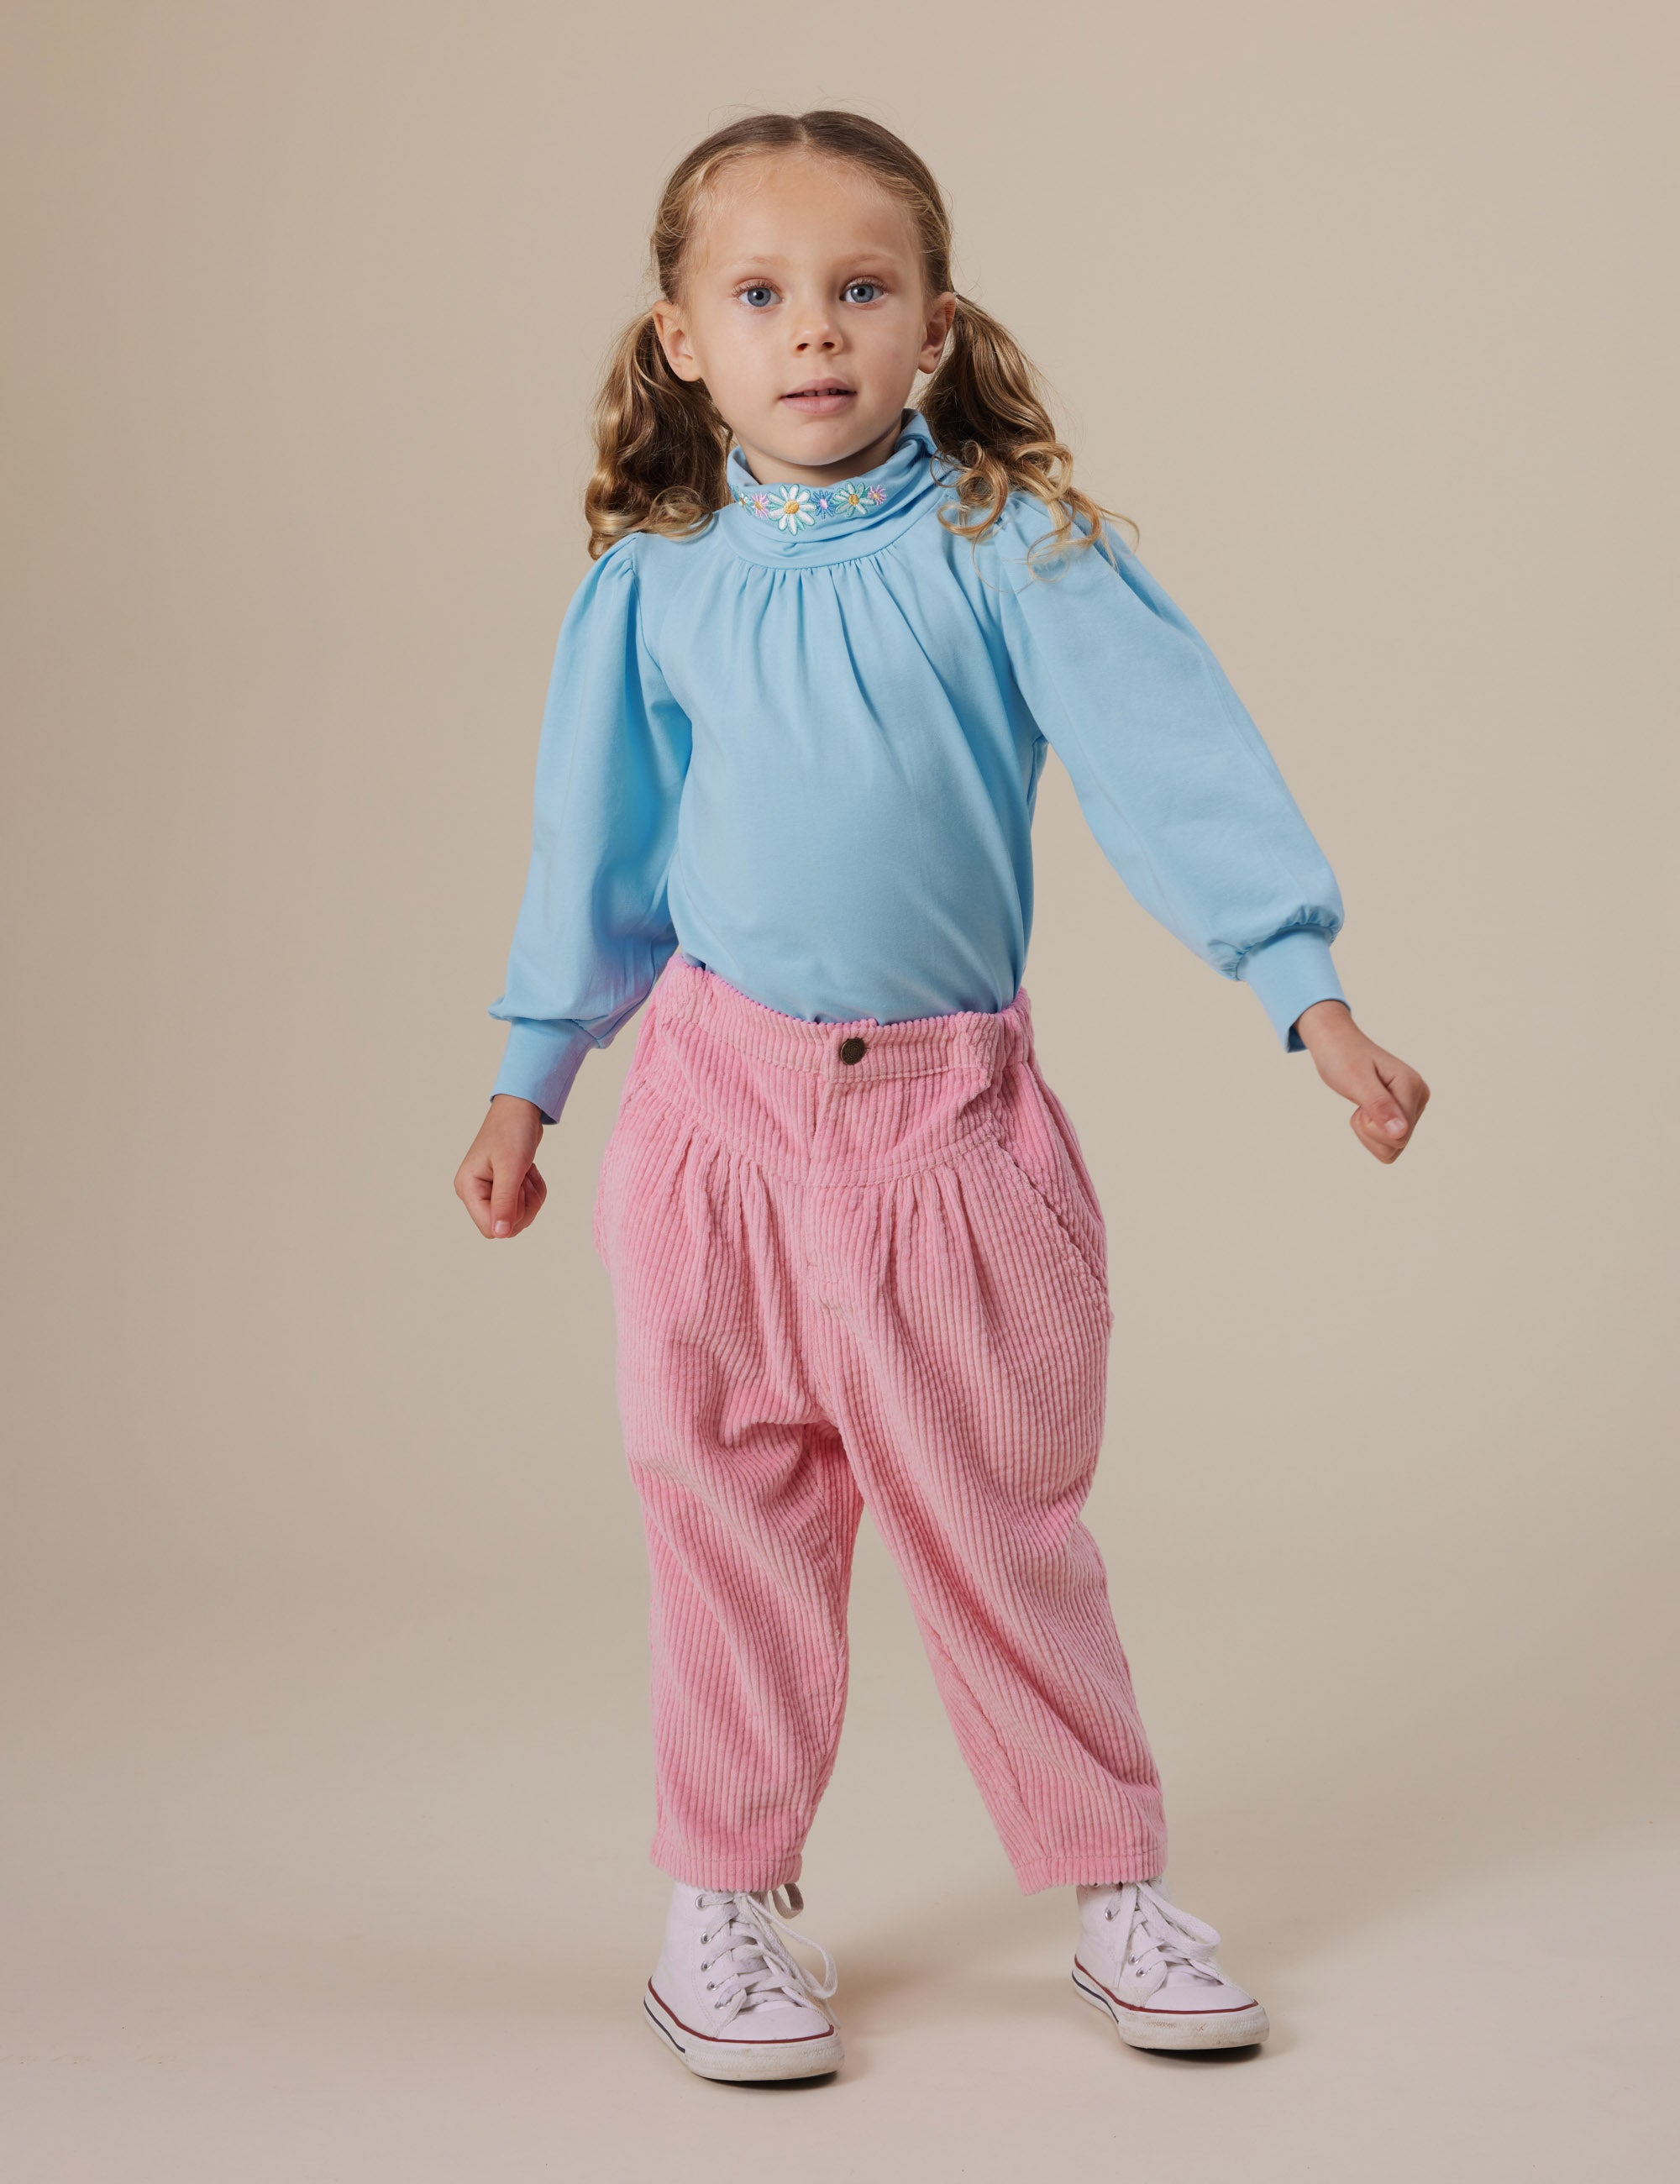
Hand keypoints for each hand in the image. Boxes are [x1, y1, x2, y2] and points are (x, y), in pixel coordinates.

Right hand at [455, 1095, 547, 1236]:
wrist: (521, 1109)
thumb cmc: (512, 1131)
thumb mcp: (511, 1168)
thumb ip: (505, 1203)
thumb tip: (501, 1234)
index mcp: (468, 1188)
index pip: (490, 1228)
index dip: (511, 1216)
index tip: (518, 1190)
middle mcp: (475, 1193)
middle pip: (506, 1226)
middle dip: (525, 1206)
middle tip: (524, 1178)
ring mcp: (489, 1191)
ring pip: (518, 1217)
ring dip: (531, 1196)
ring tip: (527, 1171)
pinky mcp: (503, 1188)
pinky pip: (524, 1204)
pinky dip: (534, 1190)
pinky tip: (529, 1171)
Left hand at [1294, 1001, 1429, 1163]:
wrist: (1336, 1043)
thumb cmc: (1342, 1058)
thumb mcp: (1356, 1081)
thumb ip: (1379, 1107)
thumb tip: (1401, 1133)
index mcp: (1412, 1085)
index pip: (1399, 1135)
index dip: (1371, 1127)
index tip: (1360, 1103)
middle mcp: (1419, 1095)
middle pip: (1398, 1143)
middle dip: (1370, 1130)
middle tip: (1359, 1103)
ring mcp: (1413, 1104)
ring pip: (1394, 1146)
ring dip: (1370, 1132)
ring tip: (1363, 1105)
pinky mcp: (1404, 1111)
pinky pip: (1390, 1141)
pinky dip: (1372, 1132)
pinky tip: (1366, 1110)